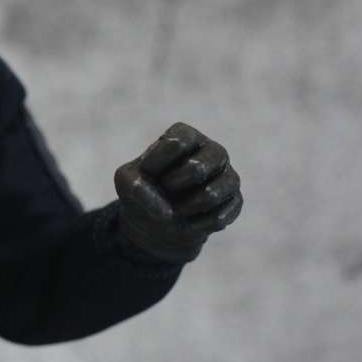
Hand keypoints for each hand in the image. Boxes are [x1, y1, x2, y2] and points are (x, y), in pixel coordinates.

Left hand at [113, 122, 242, 262]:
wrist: (158, 218)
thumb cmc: (143, 188)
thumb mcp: (126, 182)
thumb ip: (135, 186)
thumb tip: (166, 211)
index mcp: (186, 136)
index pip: (177, 143)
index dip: (156, 163)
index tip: (147, 171)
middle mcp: (212, 150)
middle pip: (198, 168)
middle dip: (173, 186)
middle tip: (165, 190)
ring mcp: (227, 174)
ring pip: (211, 194)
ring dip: (185, 208)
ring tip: (176, 210)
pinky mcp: (235, 199)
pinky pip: (220, 216)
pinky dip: (197, 225)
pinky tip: (189, 223)